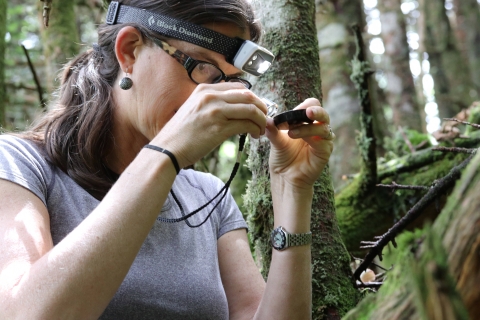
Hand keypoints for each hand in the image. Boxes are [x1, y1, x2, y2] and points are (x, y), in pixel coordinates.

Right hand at [151, 82, 266, 167]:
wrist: (167, 150)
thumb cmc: (180, 135)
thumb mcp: (193, 109)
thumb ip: (211, 104)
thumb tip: (232, 108)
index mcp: (204, 89)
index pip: (238, 87)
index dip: (252, 98)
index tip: (256, 108)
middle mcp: (210, 96)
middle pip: (248, 95)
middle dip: (261, 107)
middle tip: (263, 118)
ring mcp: (215, 111)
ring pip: (250, 109)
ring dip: (261, 119)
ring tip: (260, 129)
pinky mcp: (218, 127)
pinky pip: (246, 124)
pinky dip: (255, 129)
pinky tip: (254, 135)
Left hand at [265, 98, 333, 189]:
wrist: (285, 178)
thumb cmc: (282, 158)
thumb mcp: (276, 141)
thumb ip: (273, 129)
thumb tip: (267, 119)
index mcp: (306, 123)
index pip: (311, 106)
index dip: (301, 107)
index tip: (287, 116)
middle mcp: (317, 129)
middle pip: (322, 112)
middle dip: (314, 110)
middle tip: (305, 112)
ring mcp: (323, 140)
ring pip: (323, 126)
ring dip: (307, 127)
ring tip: (291, 133)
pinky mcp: (326, 151)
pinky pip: (323, 140)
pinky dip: (311, 136)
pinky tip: (297, 137)